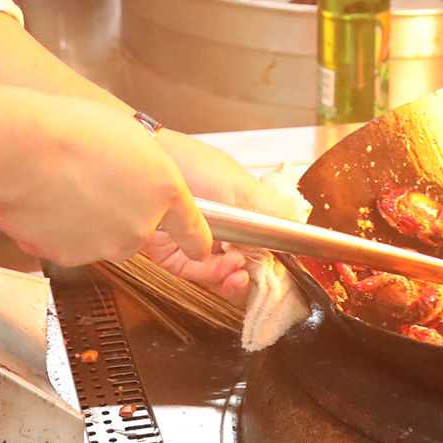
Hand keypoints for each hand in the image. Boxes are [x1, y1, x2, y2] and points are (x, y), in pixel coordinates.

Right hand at [0, 94, 202, 268]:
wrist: (25, 151)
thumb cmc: (70, 131)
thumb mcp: (129, 137)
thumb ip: (145, 169)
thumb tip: (139, 180)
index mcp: (164, 188)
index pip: (192, 227)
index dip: (195, 240)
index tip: (199, 249)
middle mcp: (141, 223)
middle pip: (137, 229)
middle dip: (118, 212)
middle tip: (90, 181)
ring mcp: (108, 244)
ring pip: (102, 238)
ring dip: (87, 220)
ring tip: (62, 186)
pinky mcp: (74, 258)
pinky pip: (71, 246)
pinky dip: (60, 230)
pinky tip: (46, 202)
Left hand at [144, 136, 306, 304]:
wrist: (144, 167)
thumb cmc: (192, 165)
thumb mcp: (241, 184)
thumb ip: (272, 210)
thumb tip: (298, 230)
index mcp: (241, 211)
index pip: (264, 243)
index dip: (275, 259)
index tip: (284, 268)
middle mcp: (222, 229)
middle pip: (246, 263)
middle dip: (257, 274)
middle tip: (263, 276)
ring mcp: (199, 244)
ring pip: (225, 274)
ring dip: (238, 278)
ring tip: (243, 272)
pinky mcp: (176, 256)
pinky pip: (201, 275)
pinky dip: (217, 277)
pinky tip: (229, 270)